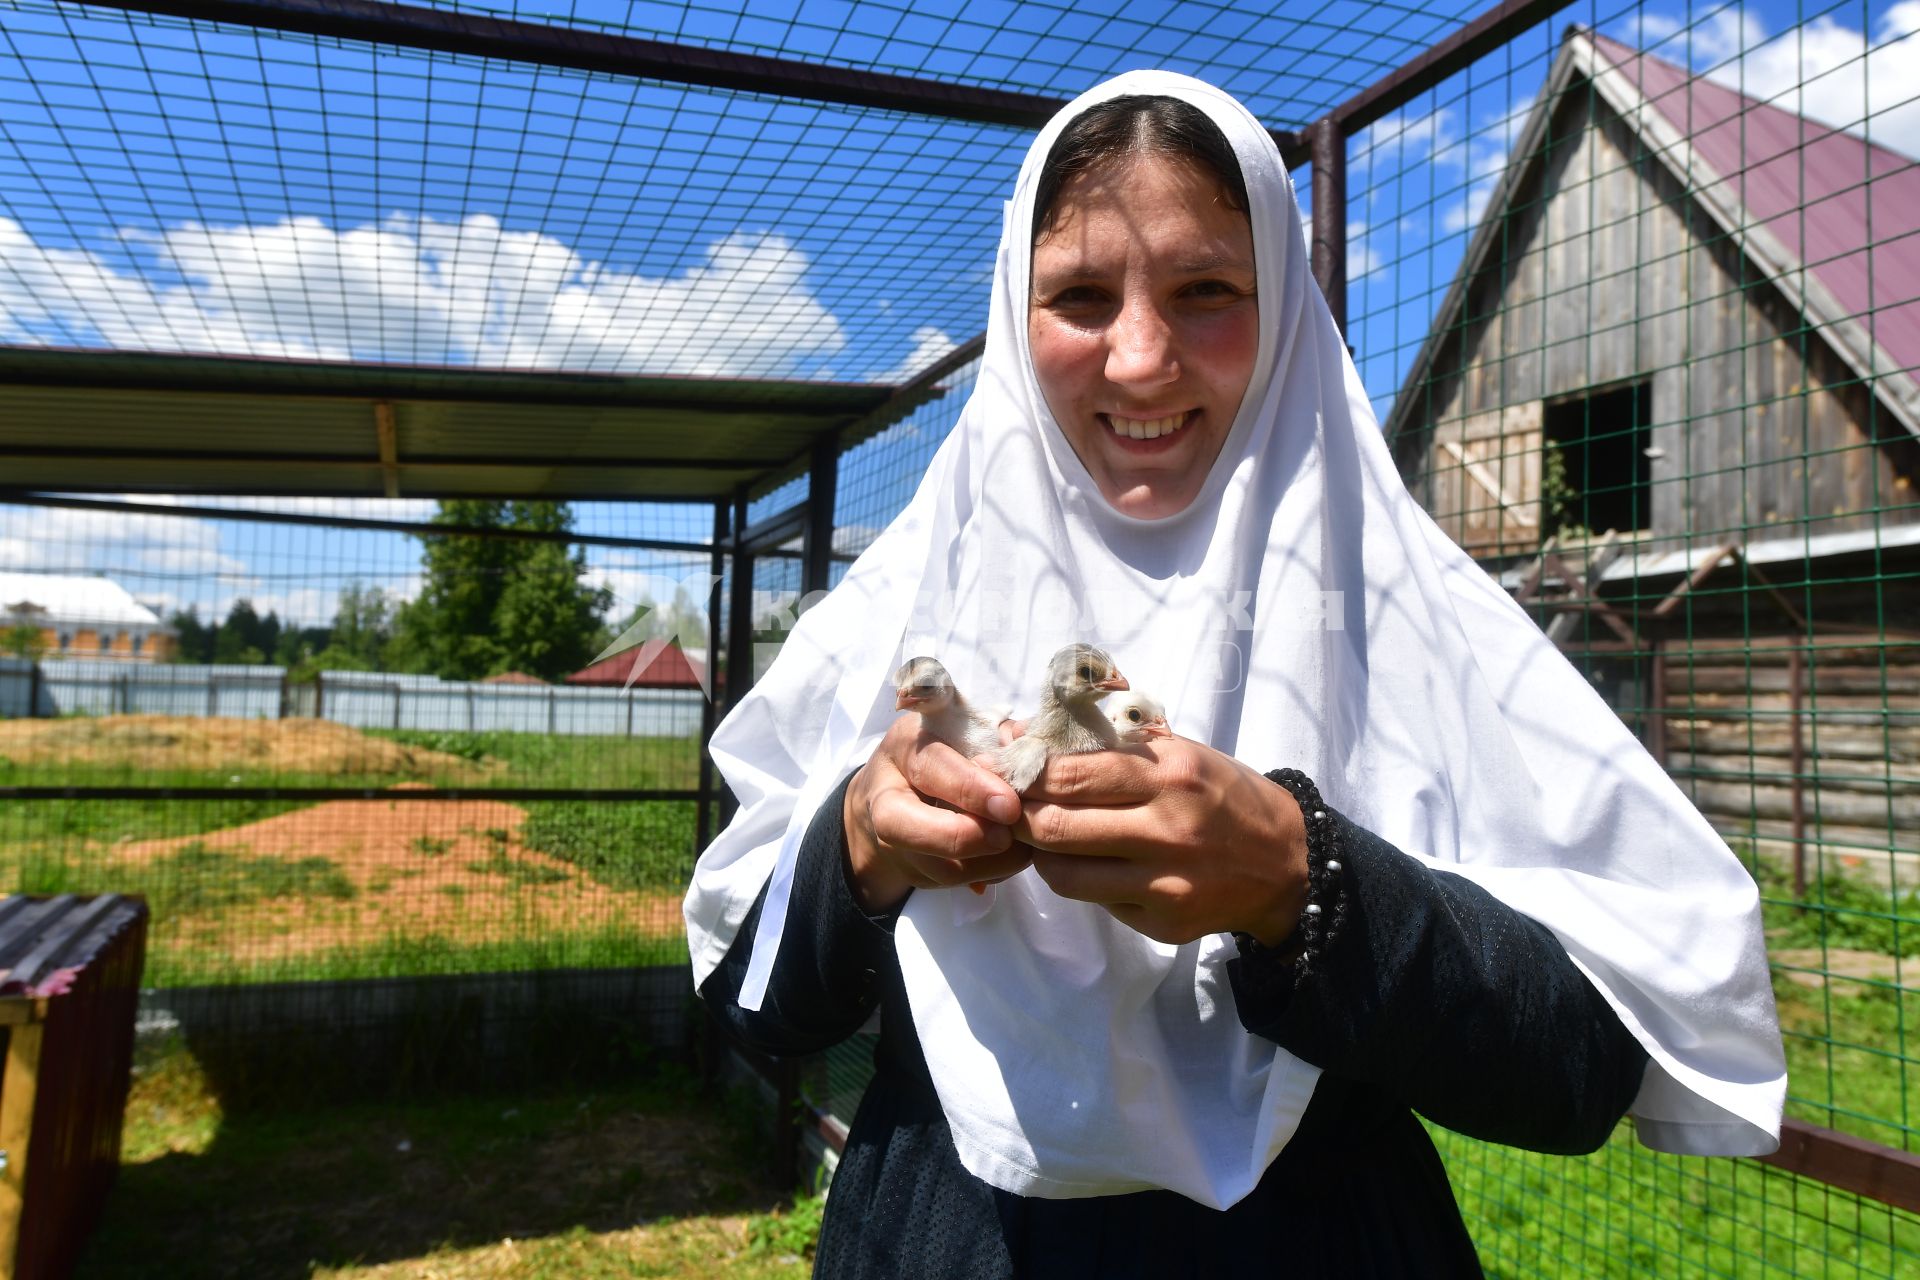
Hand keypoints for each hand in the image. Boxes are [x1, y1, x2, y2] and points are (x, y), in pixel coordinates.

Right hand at [842, 714, 1030, 911]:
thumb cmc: (944, 749)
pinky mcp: (914, 871)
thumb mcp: (962, 728)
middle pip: (910, 828)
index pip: (930, 768)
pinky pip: (955, 883)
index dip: (969, 788)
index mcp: (903, 748)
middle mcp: (887, 798)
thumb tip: (1028, 747)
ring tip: (1023, 848)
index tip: (1008, 805)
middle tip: (1007, 836)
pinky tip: (1012, 856)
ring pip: (938, 867)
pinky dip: (989, 874)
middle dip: (965, 836)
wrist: (901, 788)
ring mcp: (893, 842)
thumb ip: (993, 735)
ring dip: (987, 864)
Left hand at [1015, 739, 1307, 945]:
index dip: (1027, 776)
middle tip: (1010, 810)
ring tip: (1044, 839)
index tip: (1011, 773)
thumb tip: (1027, 734)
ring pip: (1065, 875)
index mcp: (1170, 776)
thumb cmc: (1223, 795)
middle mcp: (1167, 830)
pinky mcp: (1164, 921)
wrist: (1286, 862)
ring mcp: (1165, 883)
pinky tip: (1089, 865)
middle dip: (1019, 818)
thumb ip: (1112, 747)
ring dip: (1041, 855)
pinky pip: (1096, 901)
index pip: (1070, 775)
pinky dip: (1080, 882)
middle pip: (1056, 827)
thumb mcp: (1181, 754)